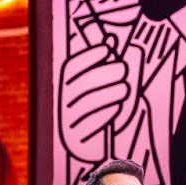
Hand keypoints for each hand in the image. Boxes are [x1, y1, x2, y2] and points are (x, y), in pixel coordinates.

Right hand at [58, 40, 131, 161]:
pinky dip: (107, 112)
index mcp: (59, 88)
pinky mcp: (76, 141)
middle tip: (123, 68)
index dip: (88, 56)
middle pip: (82, 84)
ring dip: (110, 93)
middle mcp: (60, 105)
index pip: (71, 68)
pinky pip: (93, 123)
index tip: (107, 48)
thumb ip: (101, 65)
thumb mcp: (94, 86)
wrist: (86, 144)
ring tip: (125, 88)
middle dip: (104, 73)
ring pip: (89, 103)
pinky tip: (117, 106)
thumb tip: (111, 40)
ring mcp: (67, 124)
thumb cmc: (94, 109)